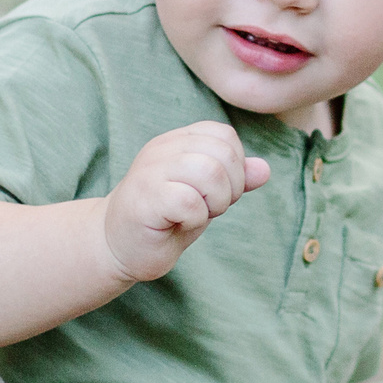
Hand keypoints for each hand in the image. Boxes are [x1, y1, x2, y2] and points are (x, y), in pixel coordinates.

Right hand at [101, 121, 270, 281]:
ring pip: (209, 172)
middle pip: (222, 153)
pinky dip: (195, 219)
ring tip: (195, 215)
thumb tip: (264, 169)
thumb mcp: (206, 196)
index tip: (218, 192)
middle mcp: (162, 149)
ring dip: (214, 203)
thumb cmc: (164, 220)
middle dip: (230, 188)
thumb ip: (234, 180)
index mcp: (177, 141)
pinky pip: (190, 202)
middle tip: (208, 207)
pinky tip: (178, 224)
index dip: (235, 166)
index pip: (224, 135)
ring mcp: (150, 171)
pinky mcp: (145, 198)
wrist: (117, 247)